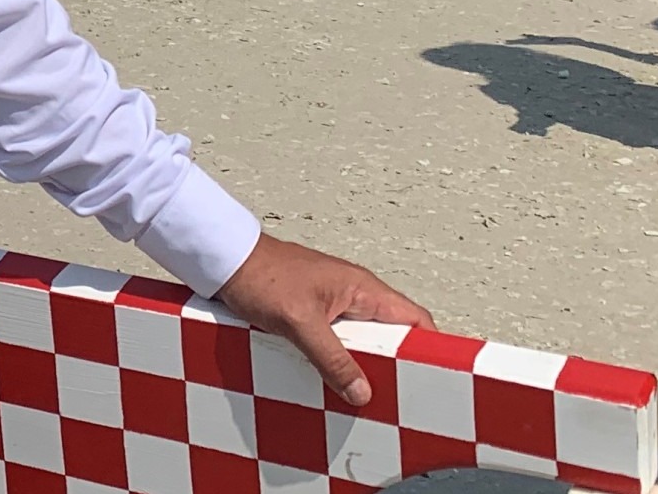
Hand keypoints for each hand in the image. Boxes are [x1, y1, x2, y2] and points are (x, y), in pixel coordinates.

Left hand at [214, 234, 434, 408]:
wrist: (224, 260)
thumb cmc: (261, 276)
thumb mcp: (300, 322)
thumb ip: (332, 358)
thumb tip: (362, 392)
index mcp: (363, 288)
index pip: (415, 319)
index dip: (430, 348)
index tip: (434, 379)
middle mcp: (354, 295)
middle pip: (390, 336)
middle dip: (394, 365)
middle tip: (394, 398)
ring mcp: (333, 304)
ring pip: (362, 341)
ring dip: (361, 366)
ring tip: (361, 397)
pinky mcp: (313, 313)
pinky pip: (337, 342)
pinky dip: (338, 361)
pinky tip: (329, 381)